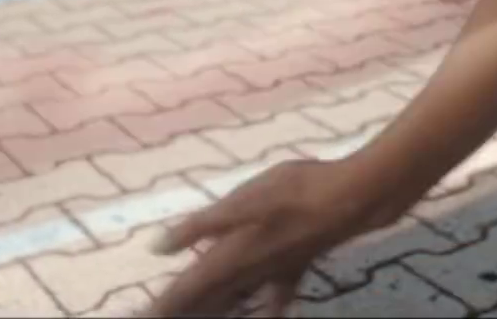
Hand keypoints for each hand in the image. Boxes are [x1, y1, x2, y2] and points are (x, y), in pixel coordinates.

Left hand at [146, 158, 393, 316]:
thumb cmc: (297, 191)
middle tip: (158, 318)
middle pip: (208, 301)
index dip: (164, 304)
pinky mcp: (296, 265)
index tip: (143, 318)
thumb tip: (158, 247)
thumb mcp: (243, 200)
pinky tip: (271, 316)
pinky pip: (275, 296)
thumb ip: (200, 226)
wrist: (353, 198)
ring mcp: (274, 271)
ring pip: (236, 301)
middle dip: (182, 311)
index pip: (188, 288)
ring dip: (214, 312)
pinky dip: (268, 308)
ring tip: (197, 318)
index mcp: (231, 256)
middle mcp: (250, 270)